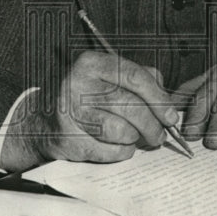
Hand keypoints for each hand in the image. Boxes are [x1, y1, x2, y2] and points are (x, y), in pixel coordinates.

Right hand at [0, 50, 177, 171]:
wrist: (46, 121)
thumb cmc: (88, 98)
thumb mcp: (109, 77)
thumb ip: (140, 79)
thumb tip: (167, 101)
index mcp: (91, 63)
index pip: (134, 76)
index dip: (158, 98)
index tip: (171, 115)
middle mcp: (78, 84)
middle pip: (131, 106)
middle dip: (152, 124)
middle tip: (160, 134)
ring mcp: (70, 113)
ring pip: (122, 131)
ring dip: (135, 138)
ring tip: (134, 136)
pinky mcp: (69, 139)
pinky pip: (111, 151)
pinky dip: (122, 152)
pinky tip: (118, 145)